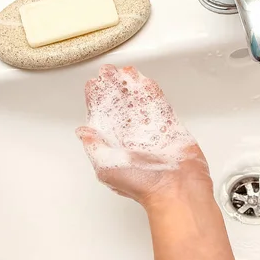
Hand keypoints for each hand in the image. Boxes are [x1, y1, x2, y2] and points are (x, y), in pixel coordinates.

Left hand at [76, 65, 209, 205]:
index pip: (102, 117)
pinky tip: (144, 80)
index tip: (93, 85)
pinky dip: (150, 91)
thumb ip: (94, 147)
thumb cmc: (143, 185)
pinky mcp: (170, 127)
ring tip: (125, 71)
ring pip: (138, 102)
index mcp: (114, 146)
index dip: (96, 100)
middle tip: (108, 71)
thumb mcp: (106, 167)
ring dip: (131, 85)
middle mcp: (132, 137)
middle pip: (120, 105)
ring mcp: (151, 131)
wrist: (177, 188)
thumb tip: (83, 132)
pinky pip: (159, 104)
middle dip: (113, 87)